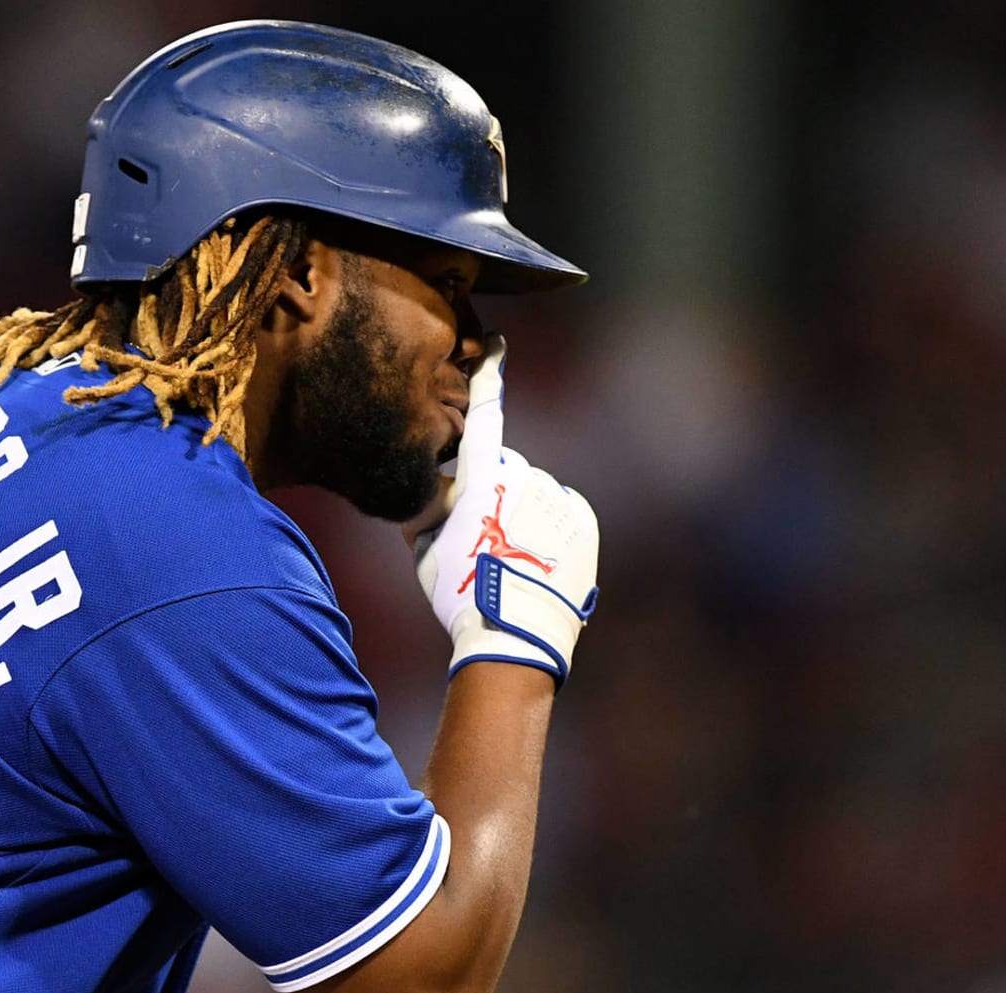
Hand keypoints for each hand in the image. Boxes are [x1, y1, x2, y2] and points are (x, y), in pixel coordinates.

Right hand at [409, 341, 598, 684]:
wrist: (515, 635)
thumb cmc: (460, 593)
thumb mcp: (423, 552)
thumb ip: (423, 511)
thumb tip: (425, 490)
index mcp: (480, 479)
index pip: (484, 415)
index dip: (489, 376)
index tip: (497, 345)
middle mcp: (523, 476)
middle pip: (504, 468)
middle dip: (492, 490)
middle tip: (479, 537)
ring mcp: (557, 498)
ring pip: (533, 492)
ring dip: (521, 512)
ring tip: (509, 558)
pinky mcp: (582, 521)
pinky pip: (561, 510)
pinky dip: (548, 526)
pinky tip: (536, 559)